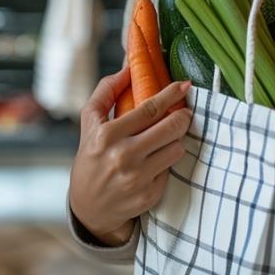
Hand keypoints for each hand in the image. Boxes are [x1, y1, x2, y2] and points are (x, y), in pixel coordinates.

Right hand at [69, 66, 191, 245]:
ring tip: (164, 139)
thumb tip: (128, 67)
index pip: (150, 109)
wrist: (89, 207)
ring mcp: (137, 179)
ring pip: (176, 148)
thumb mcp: (90, 123)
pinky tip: (154, 163)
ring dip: (175, 140)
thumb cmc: (91, 157)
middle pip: (170, 128)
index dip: (171, 94)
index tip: (185, 85)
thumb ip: (106, 91)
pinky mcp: (149, 195)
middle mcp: (123, 157)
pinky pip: (171, 169)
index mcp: (107, 135)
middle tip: (183, 113)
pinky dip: (166, 163)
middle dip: (183, 117)